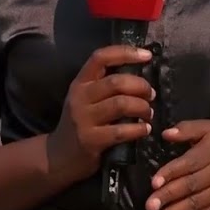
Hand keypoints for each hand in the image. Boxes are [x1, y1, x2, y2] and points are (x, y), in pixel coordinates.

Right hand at [46, 45, 154, 182]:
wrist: (58, 157)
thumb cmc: (80, 124)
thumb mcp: (85, 99)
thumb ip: (104, 86)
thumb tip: (140, 76)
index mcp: (80, 82)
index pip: (101, 57)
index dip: (125, 52)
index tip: (147, 55)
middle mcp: (80, 97)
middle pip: (116, 82)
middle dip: (141, 86)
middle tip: (151, 95)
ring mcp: (83, 119)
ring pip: (121, 104)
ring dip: (142, 107)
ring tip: (149, 114)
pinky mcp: (90, 140)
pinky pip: (121, 131)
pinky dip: (138, 129)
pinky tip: (145, 130)